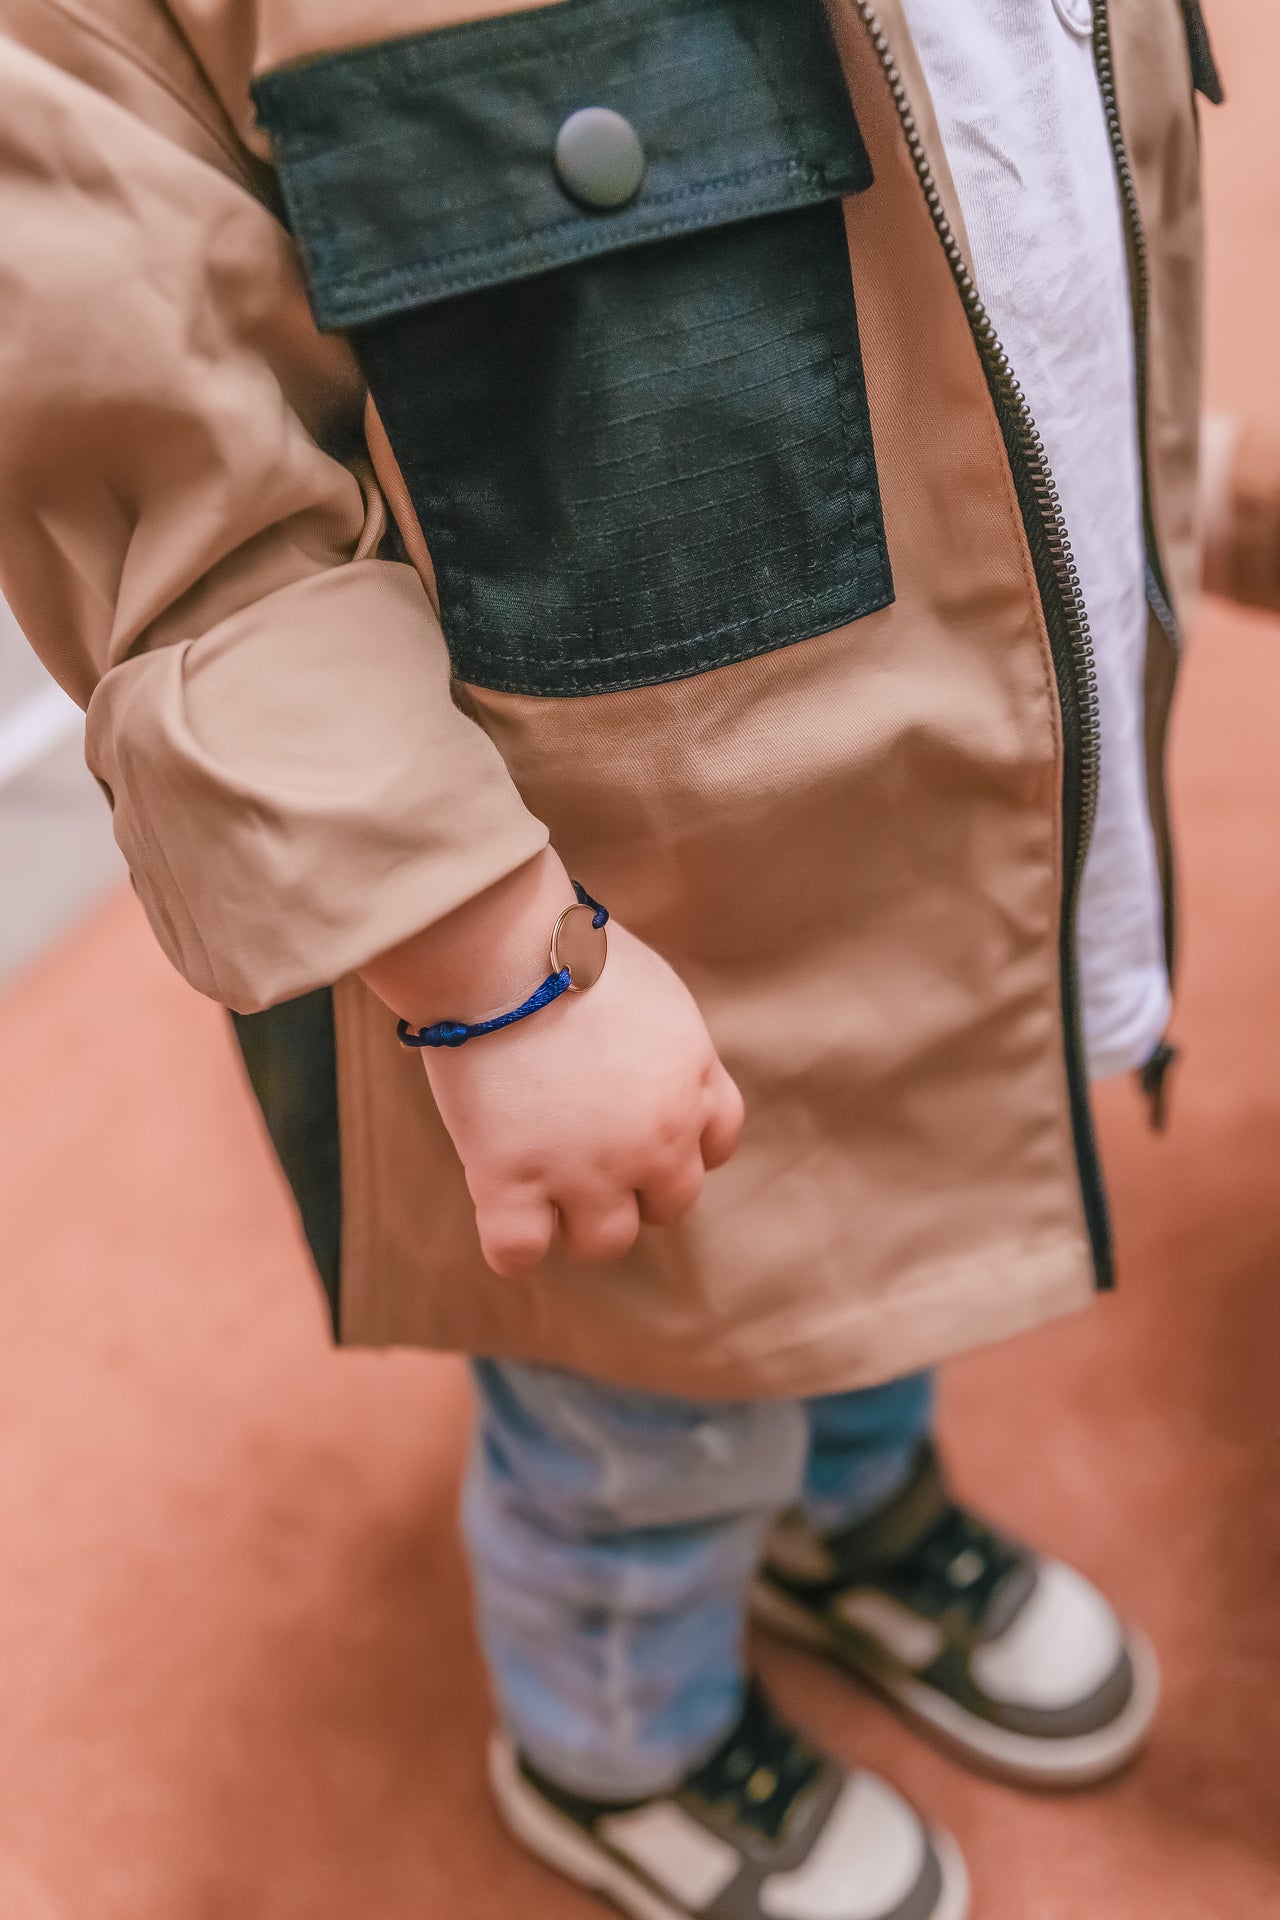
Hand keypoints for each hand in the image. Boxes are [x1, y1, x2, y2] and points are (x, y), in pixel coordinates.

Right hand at [360, 851, 743, 1276]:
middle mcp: (655, 1139)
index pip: (717, 1144)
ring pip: (604, 1242)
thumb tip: (642, 1062)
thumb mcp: (655, 987)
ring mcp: (585, 1169)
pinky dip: (511, 1243)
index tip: (642, 1127)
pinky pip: (520, 1253)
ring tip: (544, 1186)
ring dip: (579, 1222)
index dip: (681, 1142)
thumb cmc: (568, 945)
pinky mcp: (512, 1182)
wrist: (504, 950)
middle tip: (585, 1150)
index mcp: (693, 1081)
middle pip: (670, 1204)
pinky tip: (498, 1204)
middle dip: (634, 1186)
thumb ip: (665, 1043)